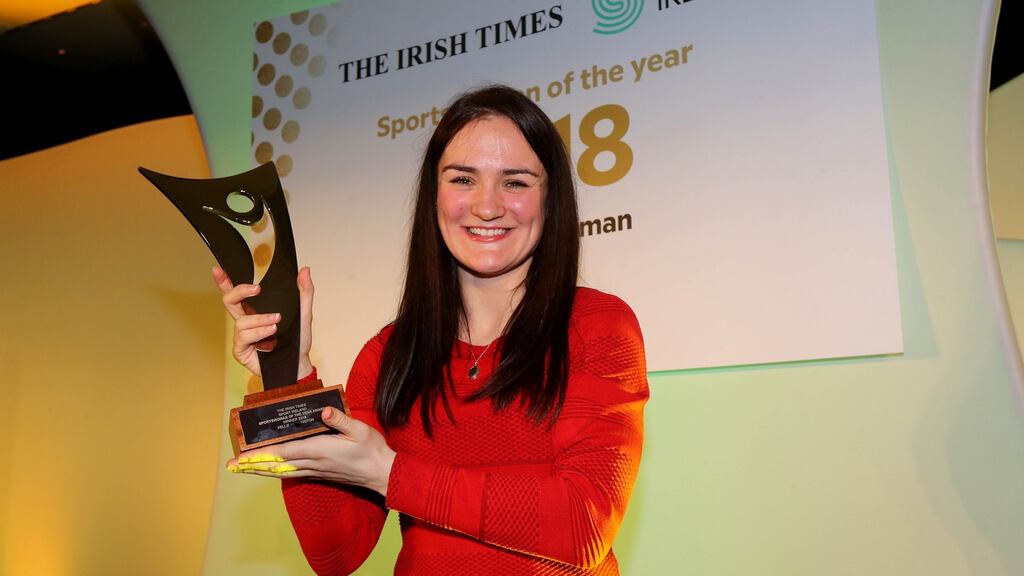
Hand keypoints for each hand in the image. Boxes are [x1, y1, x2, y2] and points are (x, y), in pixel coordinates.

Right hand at [212, 266, 314, 377]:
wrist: (299, 363)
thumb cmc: (297, 340)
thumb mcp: (304, 313)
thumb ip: (305, 292)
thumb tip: (305, 270)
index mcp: (255, 309)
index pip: (236, 293)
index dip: (224, 282)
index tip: (218, 269)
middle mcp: (246, 320)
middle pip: (229, 301)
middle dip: (239, 291)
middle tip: (256, 289)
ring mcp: (242, 335)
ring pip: (240, 321)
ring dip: (260, 319)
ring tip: (276, 321)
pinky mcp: (241, 349)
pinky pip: (244, 336)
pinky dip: (258, 332)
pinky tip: (271, 333)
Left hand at [226, 407, 396, 496]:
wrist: (382, 473)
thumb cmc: (372, 450)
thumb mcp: (360, 429)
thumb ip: (341, 420)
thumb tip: (324, 411)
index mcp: (320, 450)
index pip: (285, 451)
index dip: (263, 453)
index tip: (244, 454)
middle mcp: (314, 463)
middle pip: (278, 464)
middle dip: (254, 465)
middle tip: (233, 466)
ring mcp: (316, 470)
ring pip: (283, 471)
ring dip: (262, 470)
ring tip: (245, 469)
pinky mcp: (321, 474)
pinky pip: (293, 474)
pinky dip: (278, 472)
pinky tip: (272, 471)